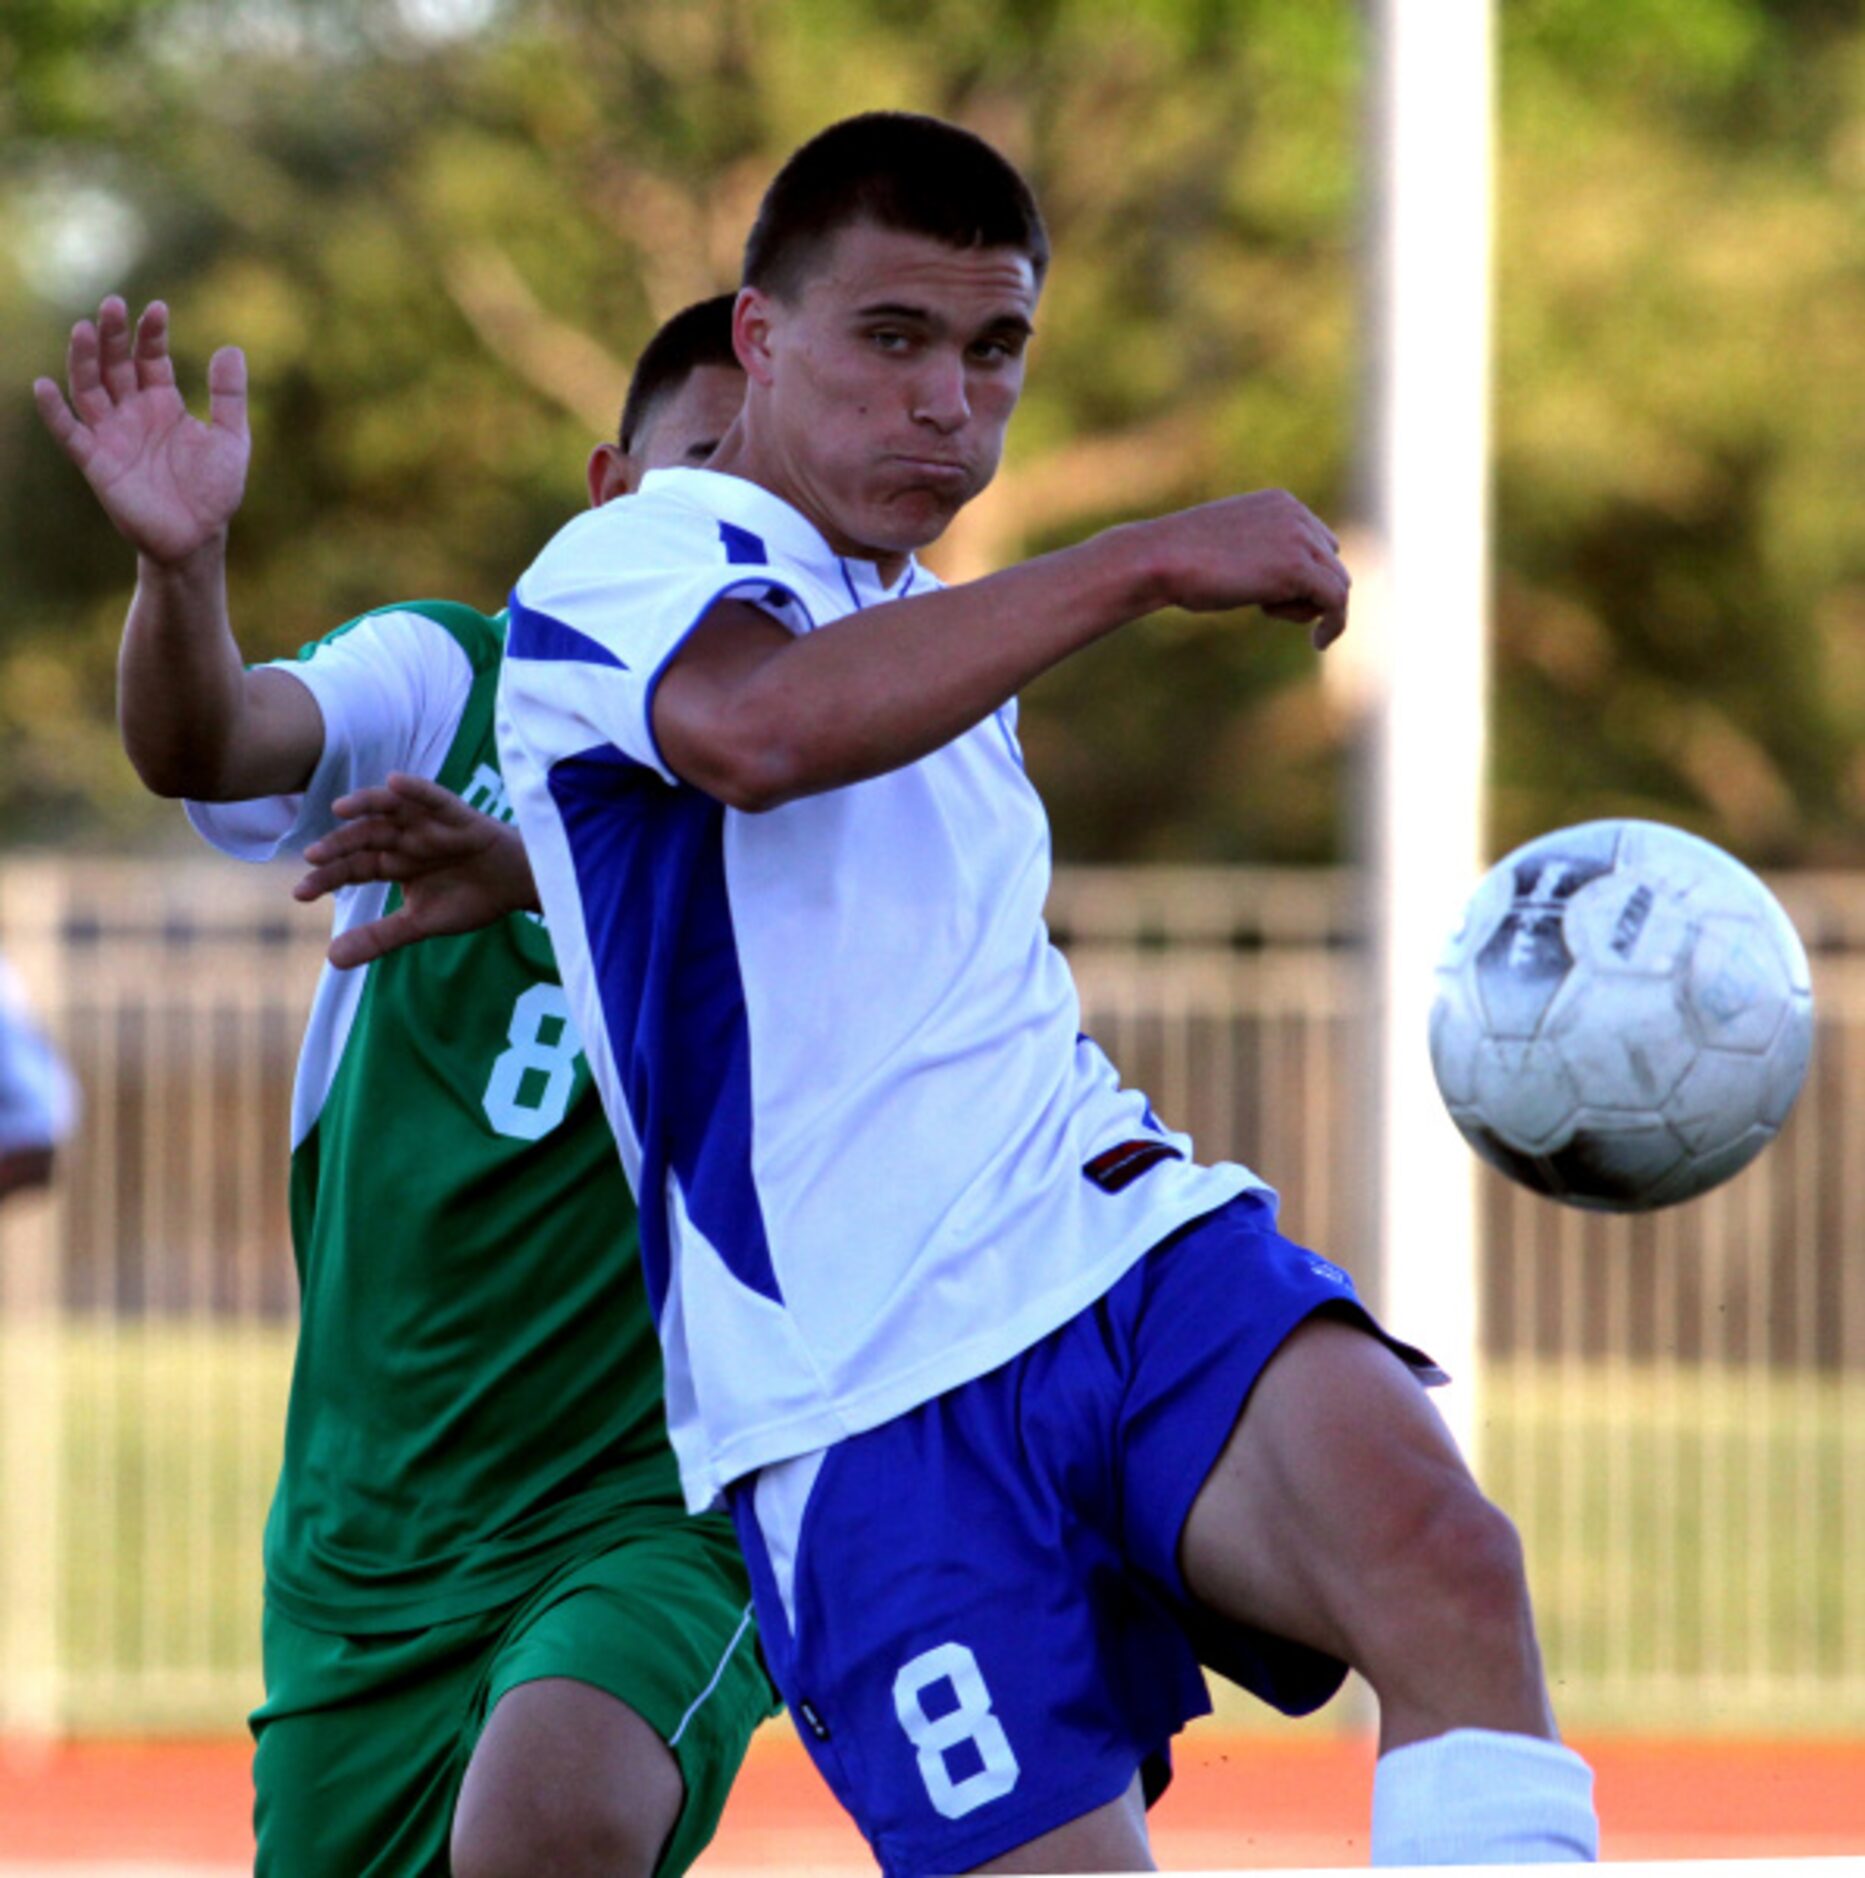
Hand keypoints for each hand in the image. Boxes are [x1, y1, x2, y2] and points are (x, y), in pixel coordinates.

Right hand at [33, 296, 248, 566]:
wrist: (198, 537)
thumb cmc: (214, 489)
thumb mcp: (230, 439)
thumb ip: (229, 397)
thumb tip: (231, 348)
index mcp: (162, 402)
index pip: (150, 357)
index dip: (151, 333)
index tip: (158, 309)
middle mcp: (131, 411)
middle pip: (114, 363)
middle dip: (112, 334)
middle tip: (113, 305)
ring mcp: (111, 434)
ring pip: (89, 387)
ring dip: (83, 359)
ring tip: (85, 329)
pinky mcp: (96, 461)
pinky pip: (70, 433)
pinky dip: (55, 412)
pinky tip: (45, 387)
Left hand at [292, 774, 539, 969]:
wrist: (519, 888)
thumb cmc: (471, 899)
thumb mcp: (419, 923)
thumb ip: (379, 937)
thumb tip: (331, 960)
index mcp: (394, 863)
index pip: (353, 867)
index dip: (327, 877)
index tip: (299, 893)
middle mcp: (405, 839)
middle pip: (364, 838)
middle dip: (338, 846)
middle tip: (313, 858)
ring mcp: (429, 824)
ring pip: (390, 809)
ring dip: (365, 805)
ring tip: (340, 809)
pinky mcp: (458, 815)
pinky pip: (433, 797)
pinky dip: (415, 789)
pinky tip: (395, 782)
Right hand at [1136, 489, 1350, 648]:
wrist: (1160, 558)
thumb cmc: (1178, 560)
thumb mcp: (1226, 546)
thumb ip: (1257, 552)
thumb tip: (1272, 578)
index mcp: (1281, 503)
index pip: (1318, 543)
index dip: (1301, 575)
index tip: (1272, 596)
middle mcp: (1297, 515)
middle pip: (1331, 563)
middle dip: (1307, 591)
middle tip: (1266, 607)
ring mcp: (1300, 539)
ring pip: (1336, 583)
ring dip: (1308, 608)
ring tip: (1267, 611)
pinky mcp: (1298, 569)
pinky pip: (1337, 600)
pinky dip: (1335, 625)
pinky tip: (1319, 643)